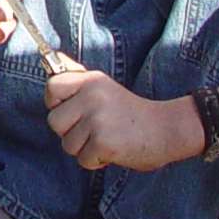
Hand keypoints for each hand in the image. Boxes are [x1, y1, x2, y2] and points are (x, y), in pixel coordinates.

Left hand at [44, 70, 196, 171]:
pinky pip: (83, 160)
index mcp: (91, 81)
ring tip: (106, 139)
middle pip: (54, 122)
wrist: (166, 129)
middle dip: (70, 132)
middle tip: (94, 130)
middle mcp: (92, 97)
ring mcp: (98, 120)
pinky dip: (97, 161)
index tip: (71, 111)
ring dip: (84, 149)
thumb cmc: (131, 111)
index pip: (53, 87)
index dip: (55, 103)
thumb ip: (78, 74)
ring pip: (68, 145)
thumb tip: (54, 57)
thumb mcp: (104, 86)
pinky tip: (113, 150)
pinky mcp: (104, 143)